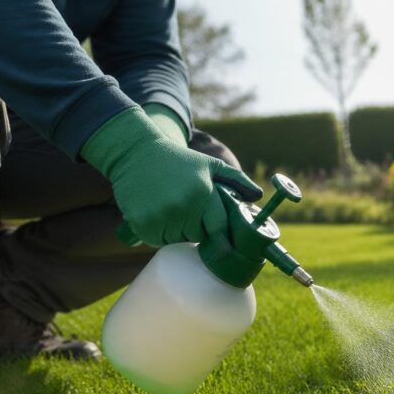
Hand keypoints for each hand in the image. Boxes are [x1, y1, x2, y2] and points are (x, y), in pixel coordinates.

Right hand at [81, 107, 261, 246]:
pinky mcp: (142, 223)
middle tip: (185, 209)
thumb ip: (236, 179)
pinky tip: (155, 213)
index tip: (220, 240)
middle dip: (194, 228)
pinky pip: (156, 241)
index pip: (218, 228)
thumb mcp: (209, 164)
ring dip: (175, 232)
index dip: (218, 233)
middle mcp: (184, 207)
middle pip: (197, 236)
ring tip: (169, 209)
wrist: (135, 152)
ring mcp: (162, 216)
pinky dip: (156, 233)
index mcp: (204, 194)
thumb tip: (258, 197)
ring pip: (176, 240)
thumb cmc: (177, 160)